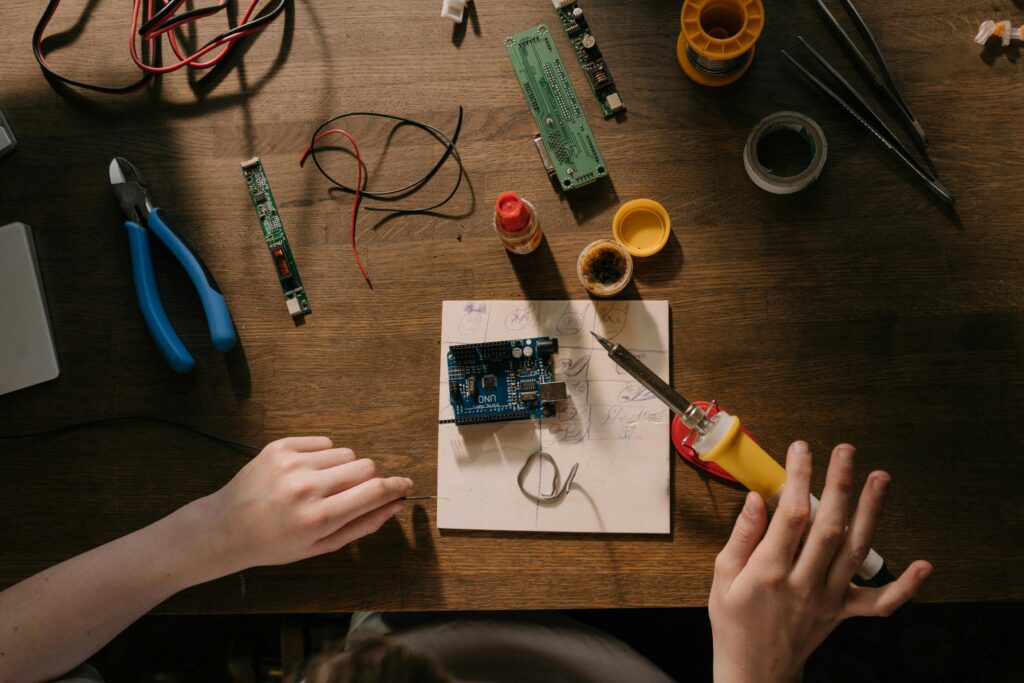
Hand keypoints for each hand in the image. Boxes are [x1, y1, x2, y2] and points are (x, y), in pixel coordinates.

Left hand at [194, 437, 412, 576]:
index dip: (397, 486)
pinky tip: (305, 474)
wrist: (226, 528)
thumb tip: (396, 504)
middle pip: (366, 466)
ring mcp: (292, 463)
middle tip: (350, 494)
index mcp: (319, 517)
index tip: (406, 485)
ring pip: (346, 453)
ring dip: (343, 468)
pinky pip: (323, 443)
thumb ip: (363, 525)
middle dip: (368, 479)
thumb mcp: (322, 546)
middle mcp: (307, 486)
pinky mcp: (280, 447)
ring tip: (320, 486)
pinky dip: (323, 457)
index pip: (375, 491)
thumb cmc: (276, 543)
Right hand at [708, 441, 931, 682]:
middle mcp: (803, 584)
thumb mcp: (722, 576)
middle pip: (828, 528)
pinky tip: (923, 565)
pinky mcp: (842, 612)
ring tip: (879, 478)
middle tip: (845, 452)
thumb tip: (756, 499)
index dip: (798, 478)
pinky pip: (880, 603)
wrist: (754, 670)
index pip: (789, 515)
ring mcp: (827, 599)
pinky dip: (905, 587)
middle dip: (838, 485)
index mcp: (768, 573)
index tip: (801, 451)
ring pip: (855, 552)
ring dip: (870, 513)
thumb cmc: (734, 622)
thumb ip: (741, 536)